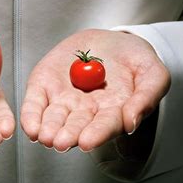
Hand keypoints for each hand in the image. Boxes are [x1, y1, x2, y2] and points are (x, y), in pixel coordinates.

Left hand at [20, 29, 169, 152]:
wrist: (111, 40)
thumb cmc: (134, 60)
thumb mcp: (152, 73)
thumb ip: (147, 96)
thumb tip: (132, 122)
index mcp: (112, 112)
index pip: (104, 126)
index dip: (96, 133)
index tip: (87, 141)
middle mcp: (86, 111)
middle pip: (76, 126)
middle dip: (68, 134)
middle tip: (61, 142)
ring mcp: (64, 99)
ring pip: (54, 118)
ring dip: (48, 128)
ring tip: (44, 135)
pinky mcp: (45, 85)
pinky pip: (35, 102)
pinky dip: (31, 114)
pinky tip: (30, 126)